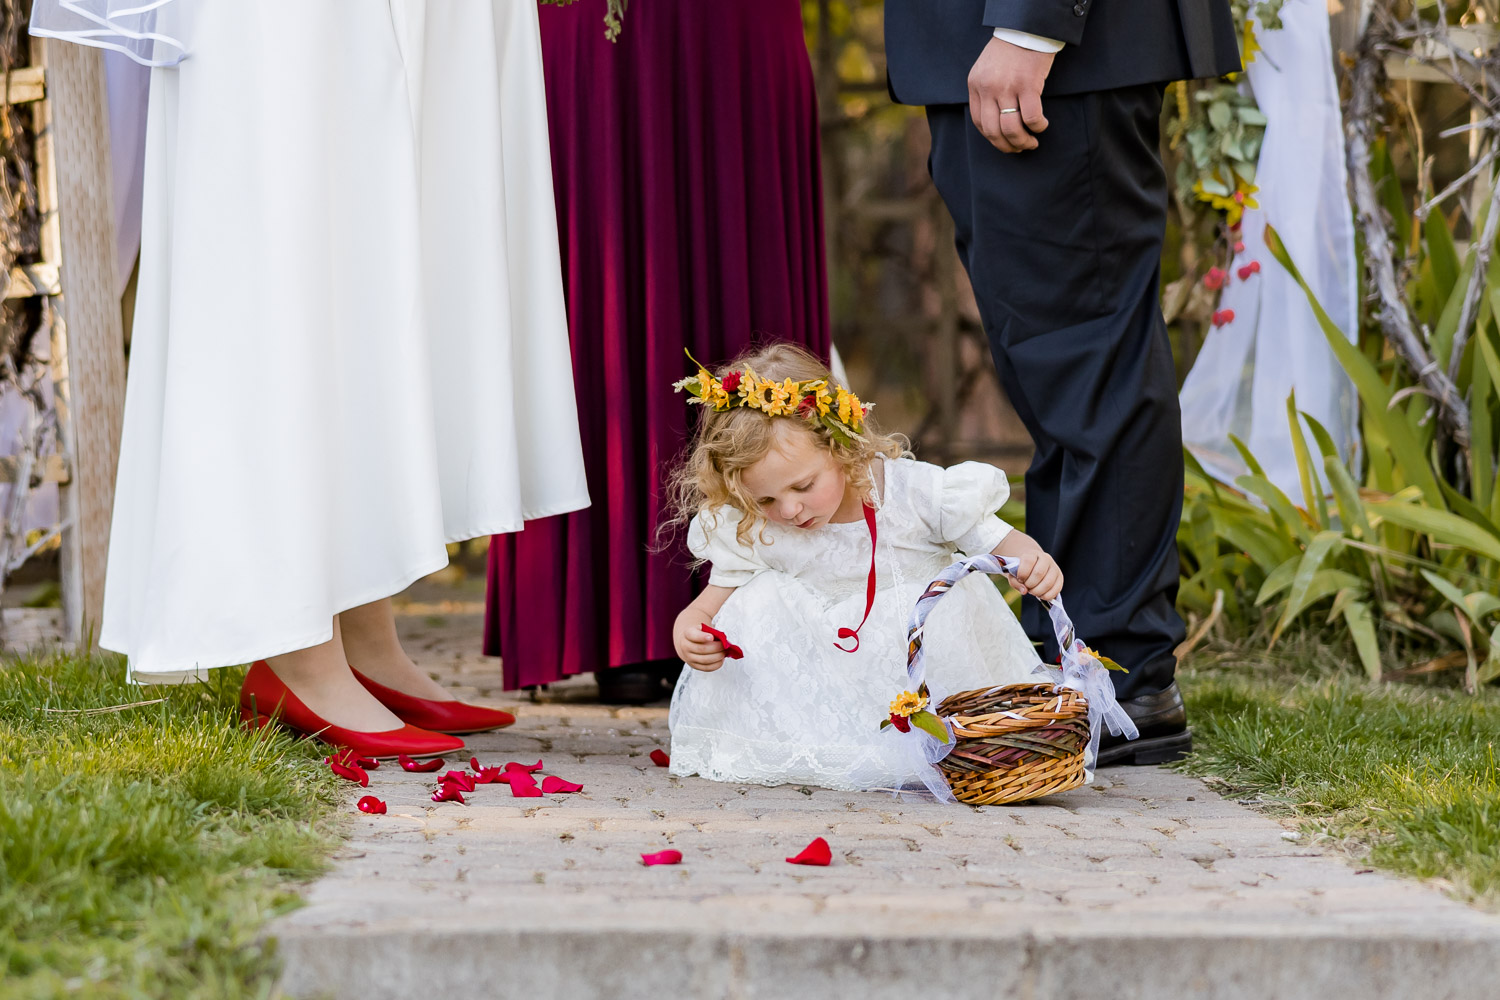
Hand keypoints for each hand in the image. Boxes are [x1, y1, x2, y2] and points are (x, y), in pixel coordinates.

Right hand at [673, 603, 726, 671]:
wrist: (687, 643)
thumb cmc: (698, 634)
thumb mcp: (702, 628)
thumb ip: (711, 632)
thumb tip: (723, 639)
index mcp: (687, 634)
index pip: (693, 635)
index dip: (702, 637)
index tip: (712, 637)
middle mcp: (686, 647)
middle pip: (702, 649)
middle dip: (716, 648)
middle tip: (724, 645)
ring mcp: (689, 658)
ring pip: (705, 660)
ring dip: (717, 656)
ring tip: (724, 653)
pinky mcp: (694, 666)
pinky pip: (707, 668)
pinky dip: (716, 664)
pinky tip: (721, 659)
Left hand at [967, 37, 1052, 152]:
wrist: (1027, 28)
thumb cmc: (1010, 50)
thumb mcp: (987, 69)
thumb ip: (986, 91)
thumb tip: (995, 120)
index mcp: (975, 85)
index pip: (979, 122)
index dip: (991, 138)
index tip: (1003, 142)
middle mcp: (988, 88)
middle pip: (993, 131)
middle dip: (1006, 146)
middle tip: (1019, 149)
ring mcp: (1007, 87)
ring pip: (1011, 129)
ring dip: (1022, 142)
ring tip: (1031, 143)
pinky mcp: (1027, 85)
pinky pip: (1031, 118)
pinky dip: (1037, 127)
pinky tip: (1042, 125)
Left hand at [994, 530, 1063, 601]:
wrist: (1033, 566)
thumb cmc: (1022, 571)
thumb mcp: (1014, 574)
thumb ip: (1015, 582)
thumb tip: (1024, 591)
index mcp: (1032, 554)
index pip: (1028, 561)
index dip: (1022, 573)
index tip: (1020, 579)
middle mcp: (1046, 558)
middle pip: (1038, 573)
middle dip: (1030, 584)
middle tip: (1026, 587)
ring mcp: (1054, 568)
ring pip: (1048, 582)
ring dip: (1038, 591)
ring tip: (1033, 591)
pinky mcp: (1060, 578)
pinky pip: (1056, 589)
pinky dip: (1046, 596)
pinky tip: (1040, 594)